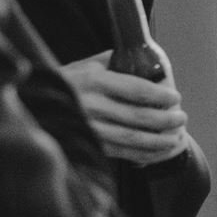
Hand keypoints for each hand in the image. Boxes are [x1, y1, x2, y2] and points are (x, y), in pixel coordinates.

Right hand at [61, 51, 188, 164]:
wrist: (36, 104)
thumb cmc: (68, 81)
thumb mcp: (88, 64)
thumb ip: (116, 62)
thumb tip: (148, 62)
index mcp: (94, 80)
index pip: (136, 89)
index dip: (160, 96)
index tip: (175, 97)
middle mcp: (92, 105)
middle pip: (138, 116)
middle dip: (166, 119)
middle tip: (181, 117)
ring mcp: (90, 127)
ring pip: (133, 138)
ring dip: (160, 140)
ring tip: (177, 136)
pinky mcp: (90, 144)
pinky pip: (123, 152)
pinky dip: (146, 154)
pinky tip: (160, 151)